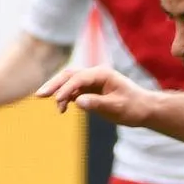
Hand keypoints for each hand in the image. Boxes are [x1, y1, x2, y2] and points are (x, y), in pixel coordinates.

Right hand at [37, 65, 154, 124]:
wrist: (144, 109)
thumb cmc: (134, 107)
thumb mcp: (117, 108)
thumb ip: (98, 104)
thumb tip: (77, 101)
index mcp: (103, 74)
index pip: (79, 78)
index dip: (67, 88)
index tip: (58, 100)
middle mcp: (95, 75)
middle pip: (69, 75)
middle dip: (54, 84)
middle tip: (39, 95)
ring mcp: (91, 82)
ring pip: (69, 82)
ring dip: (58, 92)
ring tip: (56, 108)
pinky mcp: (90, 90)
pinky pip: (73, 92)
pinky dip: (65, 98)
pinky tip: (62, 109)